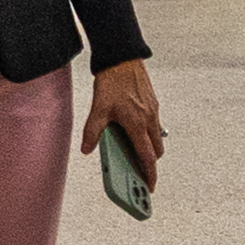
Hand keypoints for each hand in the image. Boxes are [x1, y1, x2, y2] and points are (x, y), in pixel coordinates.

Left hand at [87, 58, 164, 198]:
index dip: (149, 175)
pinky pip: (154, 124)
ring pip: (157, 137)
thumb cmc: (112, 81)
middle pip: (157, 151)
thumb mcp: (98, 108)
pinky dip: (148, 132)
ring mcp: (153, 111)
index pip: (147, 157)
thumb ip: (93, 131)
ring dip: (150, 147)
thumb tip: (87, 148)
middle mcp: (149, 119)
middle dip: (150, 162)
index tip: (149, 187)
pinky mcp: (153, 103)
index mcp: (137, 124)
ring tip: (134, 149)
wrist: (123, 57)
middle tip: (140, 170)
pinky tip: (133, 127)